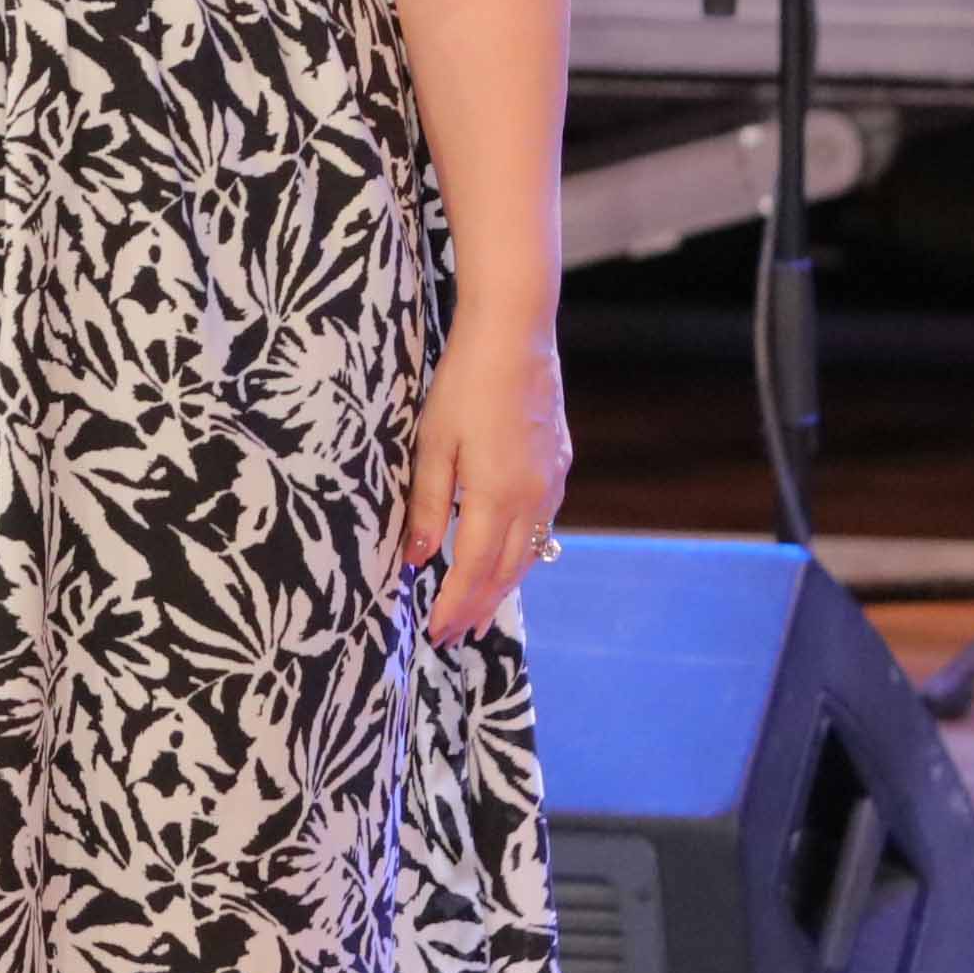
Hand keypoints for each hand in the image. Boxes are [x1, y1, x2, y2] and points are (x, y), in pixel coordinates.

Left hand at [392, 310, 570, 642]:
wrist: (516, 335)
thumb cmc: (464, 383)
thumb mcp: (432, 444)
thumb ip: (426, 506)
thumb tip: (414, 560)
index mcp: (496, 495)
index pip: (472, 570)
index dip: (454, 606)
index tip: (435, 632)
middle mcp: (532, 498)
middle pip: (504, 572)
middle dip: (478, 608)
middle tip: (454, 637)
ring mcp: (551, 483)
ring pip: (528, 554)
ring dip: (502, 588)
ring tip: (481, 614)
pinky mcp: (558, 467)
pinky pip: (541, 528)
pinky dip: (521, 555)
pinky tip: (508, 561)